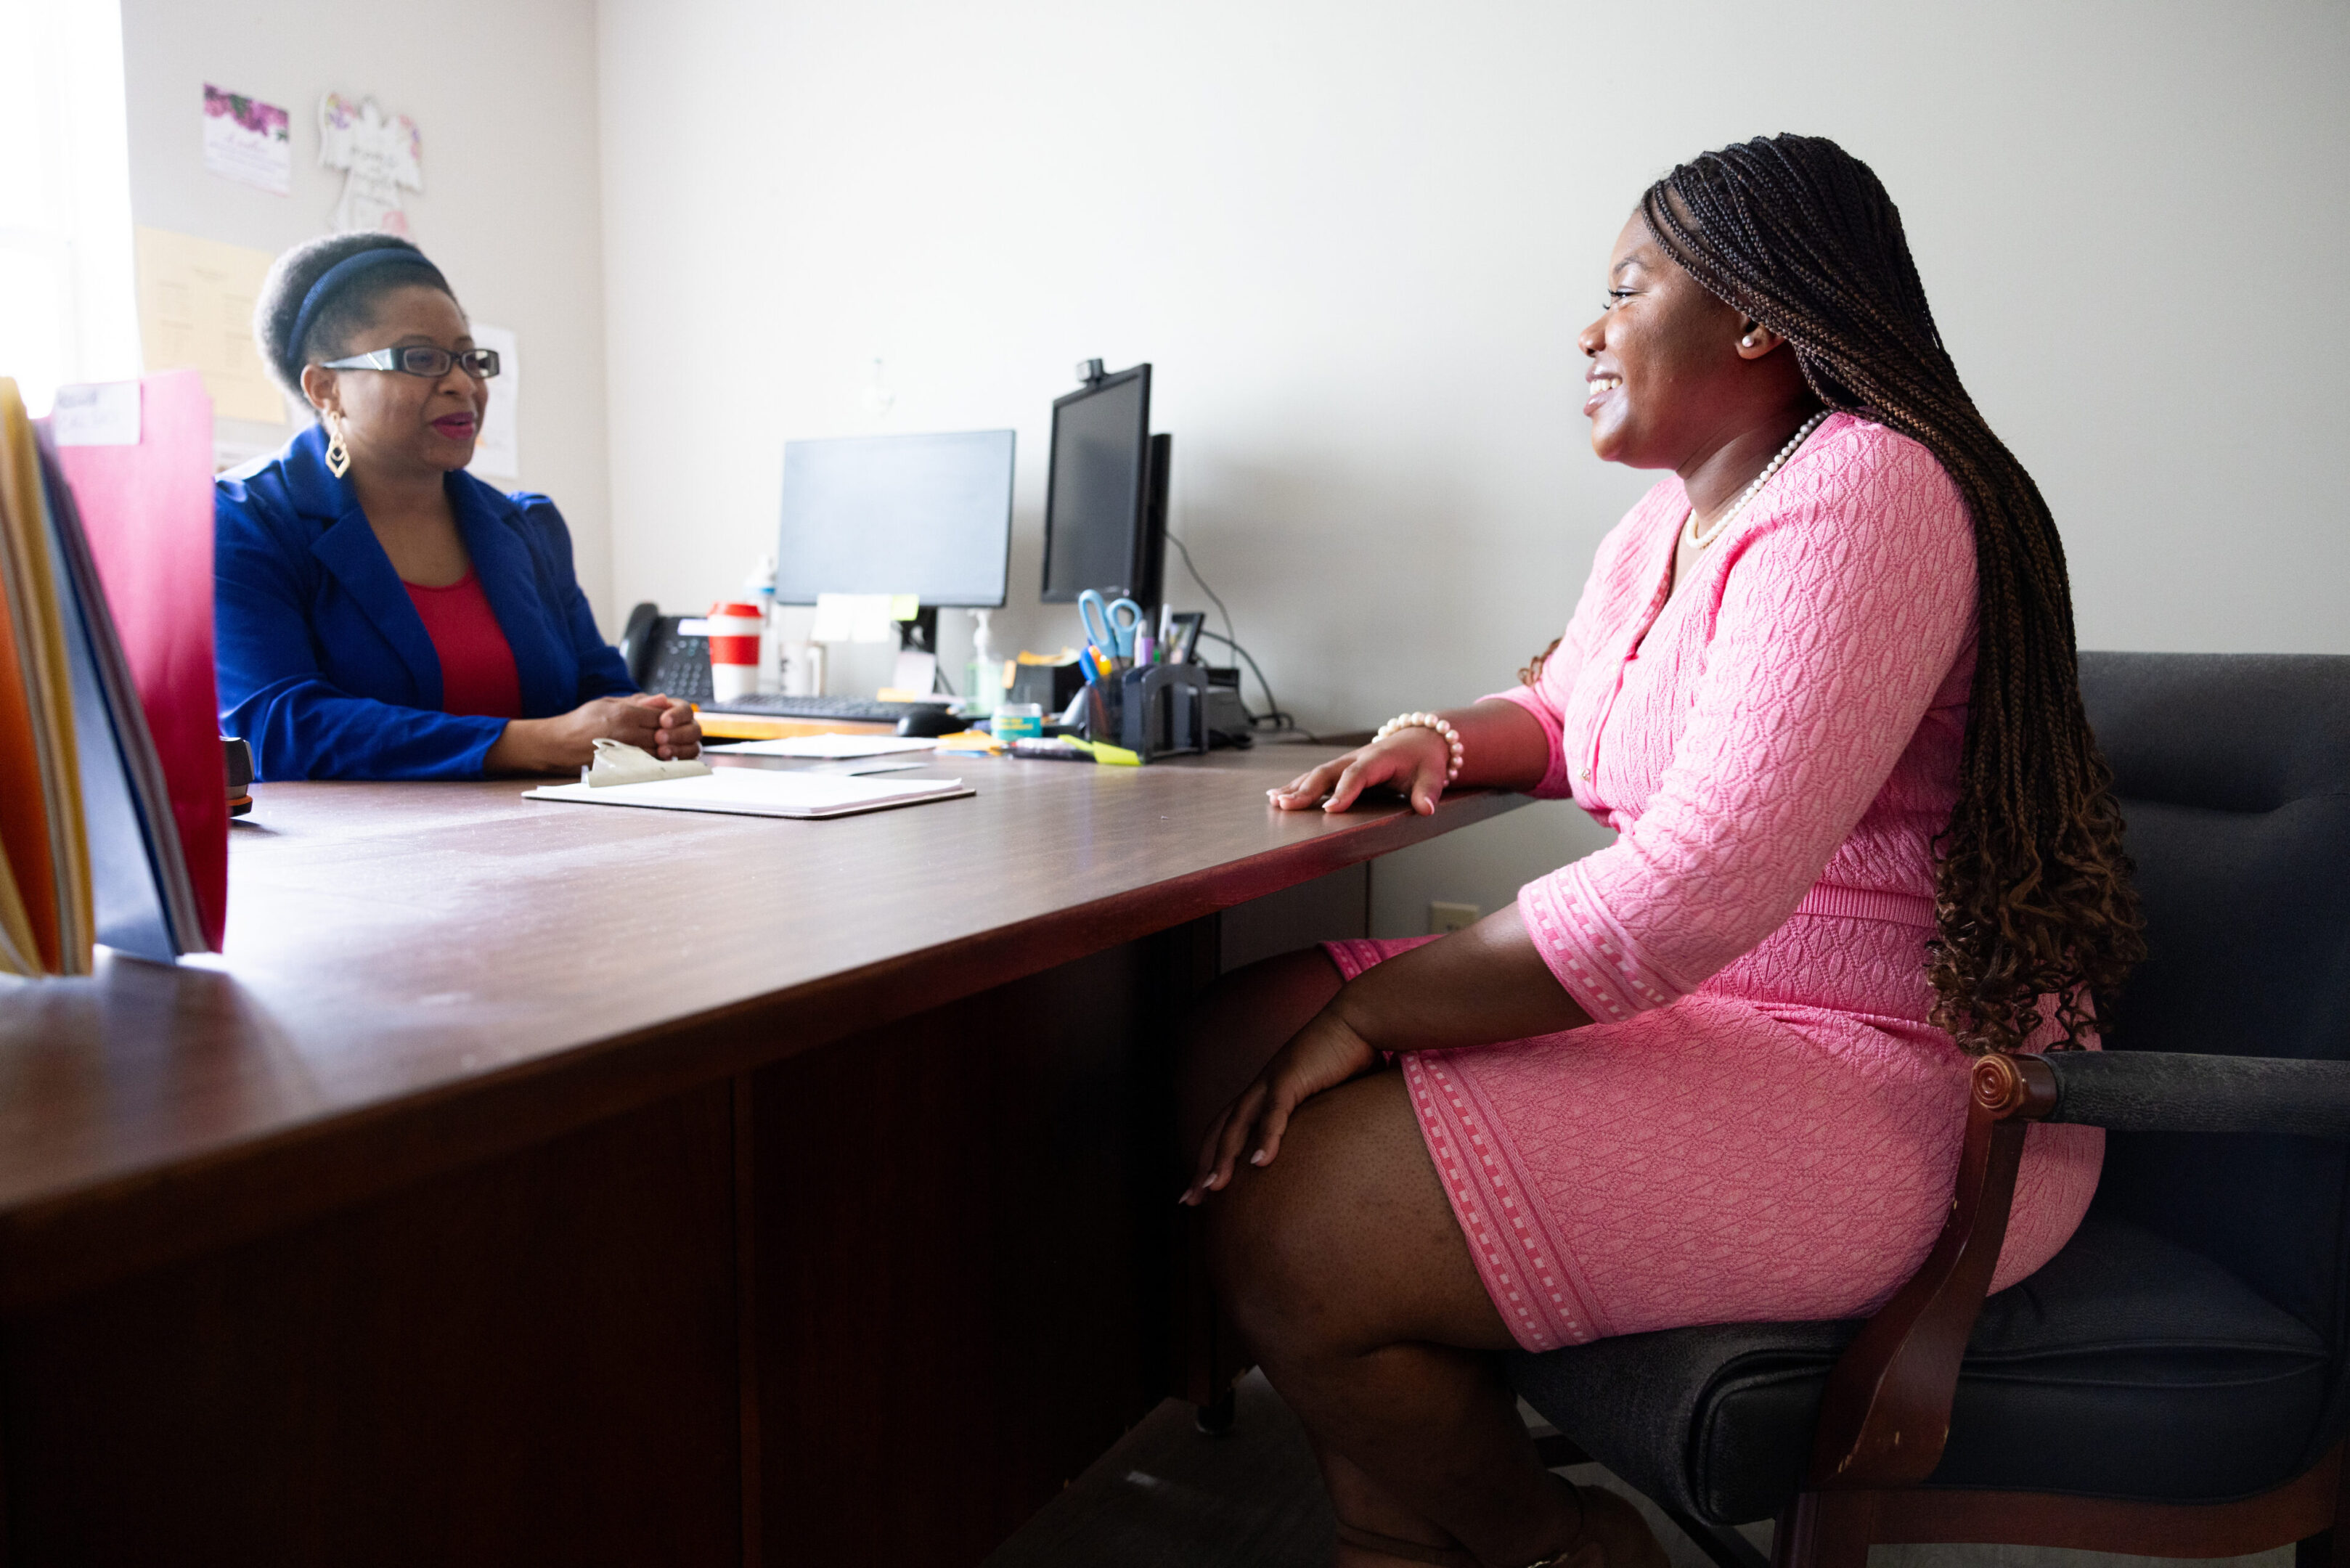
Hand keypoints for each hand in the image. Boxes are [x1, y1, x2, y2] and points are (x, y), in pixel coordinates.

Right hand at [486, 694, 702, 773]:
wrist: (559, 744)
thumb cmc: (582, 722)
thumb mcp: (608, 703)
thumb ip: (638, 702)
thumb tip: (662, 699)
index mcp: (625, 714)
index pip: (661, 716)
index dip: (668, 719)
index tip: (665, 721)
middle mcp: (627, 733)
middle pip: (664, 734)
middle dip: (669, 735)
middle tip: (667, 736)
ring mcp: (625, 752)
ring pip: (659, 752)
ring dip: (664, 750)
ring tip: (662, 747)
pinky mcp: (621, 767)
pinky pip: (647, 765)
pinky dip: (654, 762)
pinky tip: (652, 759)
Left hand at [635, 693, 701, 759]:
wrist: (628, 729)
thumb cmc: (636, 714)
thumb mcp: (639, 705)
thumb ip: (649, 702)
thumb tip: (662, 698)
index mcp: (680, 710)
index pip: (686, 710)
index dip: (677, 716)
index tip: (663, 721)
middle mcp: (688, 726)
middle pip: (695, 730)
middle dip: (678, 735)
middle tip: (659, 737)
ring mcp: (688, 743)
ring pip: (694, 748)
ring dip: (678, 749)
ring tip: (661, 751)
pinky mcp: (683, 757)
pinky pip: (688, 760)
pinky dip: (677, 760)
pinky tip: (664, 760)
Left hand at [1181, 1006, 1377, 1202]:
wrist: (1357, 1020)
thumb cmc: (1345, 1057)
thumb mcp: (1324, 1096)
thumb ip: (1314, 1120)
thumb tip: (1323, 1146)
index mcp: (1263, 1092)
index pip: (1226, 1129)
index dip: (1210, 1158)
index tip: (1201, 1190)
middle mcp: (1259, 1088)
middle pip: (1220, 1131)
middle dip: (1203, 1167)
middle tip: (1189, 1201)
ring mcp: (1272, 1081)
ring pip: (1237, 1125)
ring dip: (1223, 1158)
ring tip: (1214, 1189)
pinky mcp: (1291, 1078)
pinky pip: (1274, 1113)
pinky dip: (1265, 1138)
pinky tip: (1260, 1164)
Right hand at [1267, 725, 1450, 814]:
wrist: (1420, 738)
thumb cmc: (1425, 758)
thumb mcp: (1434, 774)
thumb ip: (1428, 791)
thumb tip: (1426, 809)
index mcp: (1379, 758)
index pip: (1358, 775)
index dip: (1344, 791)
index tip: (1330, 809)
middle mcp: (1358, 757)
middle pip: (1328, 772)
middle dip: (1306, 789)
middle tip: (1287, 805)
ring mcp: (1347, 761)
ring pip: (1317, 773)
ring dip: (1295, 787)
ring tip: (1275, 801)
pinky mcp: (1341, 767)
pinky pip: (1316, 776)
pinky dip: (1296, 785)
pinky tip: (1276, 795)